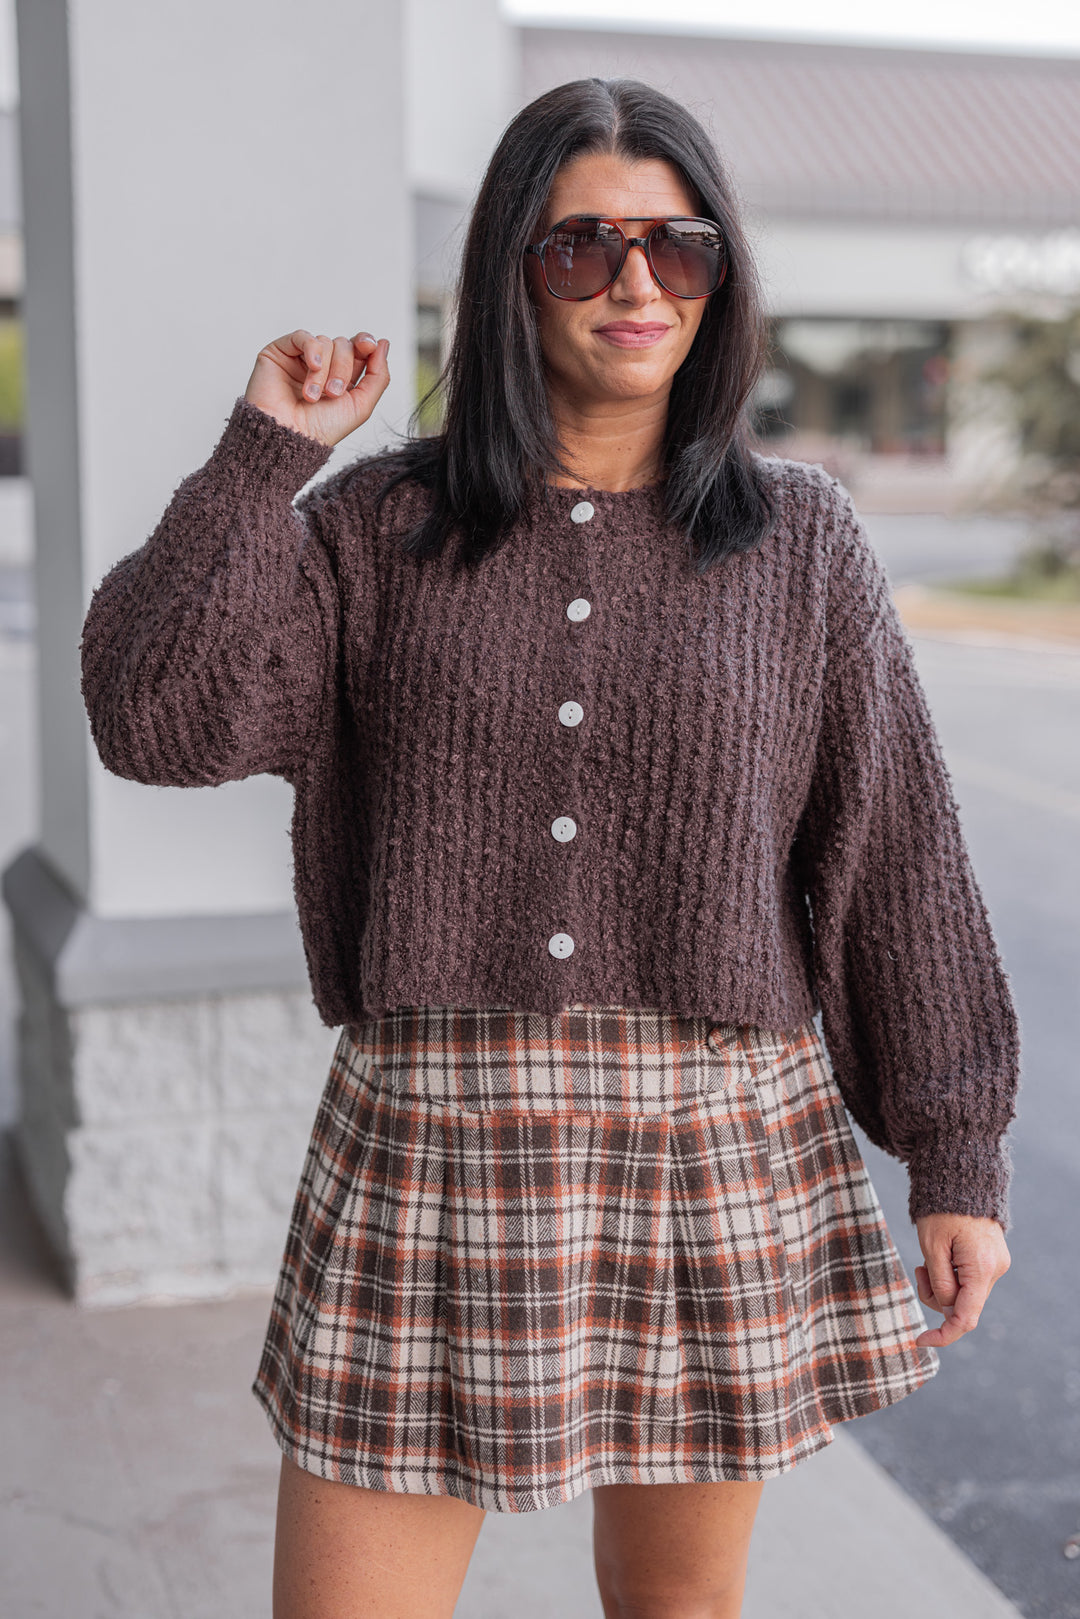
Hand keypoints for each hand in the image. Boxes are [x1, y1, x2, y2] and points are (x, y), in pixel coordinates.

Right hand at [243, 327, 390, 447]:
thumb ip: (378, 376)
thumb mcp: (361, 406)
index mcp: (342, 377)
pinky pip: (303, 336)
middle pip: (344, 344)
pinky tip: (313, 367)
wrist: (289, 437)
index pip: (358, 348)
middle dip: (343, 368)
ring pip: (325, 342)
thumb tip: (384, 344)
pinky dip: (312, 349)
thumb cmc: (322, 429)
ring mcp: (301, 358)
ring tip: (313, 396)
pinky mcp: (281, 352)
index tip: (368, 346)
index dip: (365, 343)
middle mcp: (323, 366)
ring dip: (324, 370)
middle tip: (333, 393)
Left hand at [913, 1212, 1010, 1347]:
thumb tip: (949, 1312)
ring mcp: (996, 1265)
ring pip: (965, 1295)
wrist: (961, 1179)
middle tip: (919, 1270)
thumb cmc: (941, 1209)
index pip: (965, 1319)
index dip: (942, 1335)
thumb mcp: (931, 1247)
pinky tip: (942, 1256)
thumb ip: (940, 1283)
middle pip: (963, 1307)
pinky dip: (951, 1276)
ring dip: (942, 1285)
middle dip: (936, 1297)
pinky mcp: (991, 1260)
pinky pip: (969, 1281)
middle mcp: (995, 1270)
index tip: (919, 1340)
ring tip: (927, 1259)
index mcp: (981, 1269)